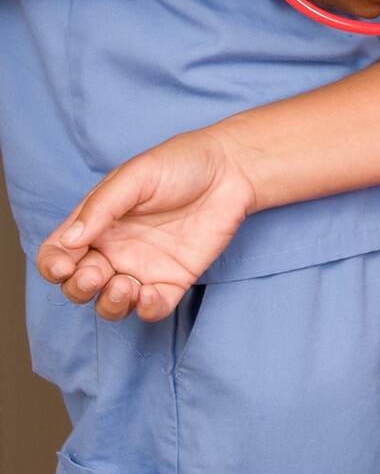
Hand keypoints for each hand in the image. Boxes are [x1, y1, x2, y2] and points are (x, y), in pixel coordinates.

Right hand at [35, 127, 257, 321]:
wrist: (231, 170)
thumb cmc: (180, 164)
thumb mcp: (136, 176)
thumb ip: (101, 207)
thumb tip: (69, 241)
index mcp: (96, 223)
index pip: (58, 254)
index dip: (53, 266)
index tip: (66, 264)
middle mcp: (114, 250)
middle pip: (78, 285)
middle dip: (79, 288)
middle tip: (97, 274)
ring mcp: (143, 268)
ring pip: (110, 304)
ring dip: (109, 304)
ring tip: (125, 286)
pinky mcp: (173, 280)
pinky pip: (151, 309)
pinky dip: (145, 310)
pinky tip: (150, 293)